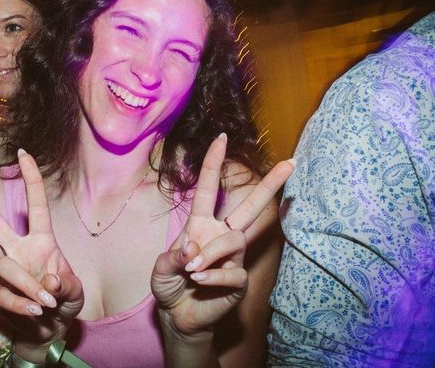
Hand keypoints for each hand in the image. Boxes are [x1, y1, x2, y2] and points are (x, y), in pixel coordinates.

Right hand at [0, 150, 84, 360]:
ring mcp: (8, 273)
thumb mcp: (75, 292)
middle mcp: (19, 251)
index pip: (36, 206)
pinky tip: (36, 315)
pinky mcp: (0, 296)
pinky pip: (7, 298)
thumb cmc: (63, 302)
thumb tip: (46, 282)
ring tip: (45, 304)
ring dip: (27, 287)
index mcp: (41, 241)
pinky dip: (24, 308)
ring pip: (7, 269)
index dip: (31, 179)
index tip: (23, 153)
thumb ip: (65, 285)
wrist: (48, 334)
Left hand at [151, 134, 295, 339]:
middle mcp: (221, 235)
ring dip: (210, 254)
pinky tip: (199, 281)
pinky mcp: (240, 280)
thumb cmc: (170, 284)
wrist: (178, 314)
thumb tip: (193, 249)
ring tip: (191, 269)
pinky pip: (231, 272)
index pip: (206, 189)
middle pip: (249, 207)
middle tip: (290, 164)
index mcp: (200, 224)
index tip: (221, 137)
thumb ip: (174, 257)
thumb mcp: (162, 268)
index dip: (212, 163)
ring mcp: (233, 257)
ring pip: (233, 241)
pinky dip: (212, 276)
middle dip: (270, 185)